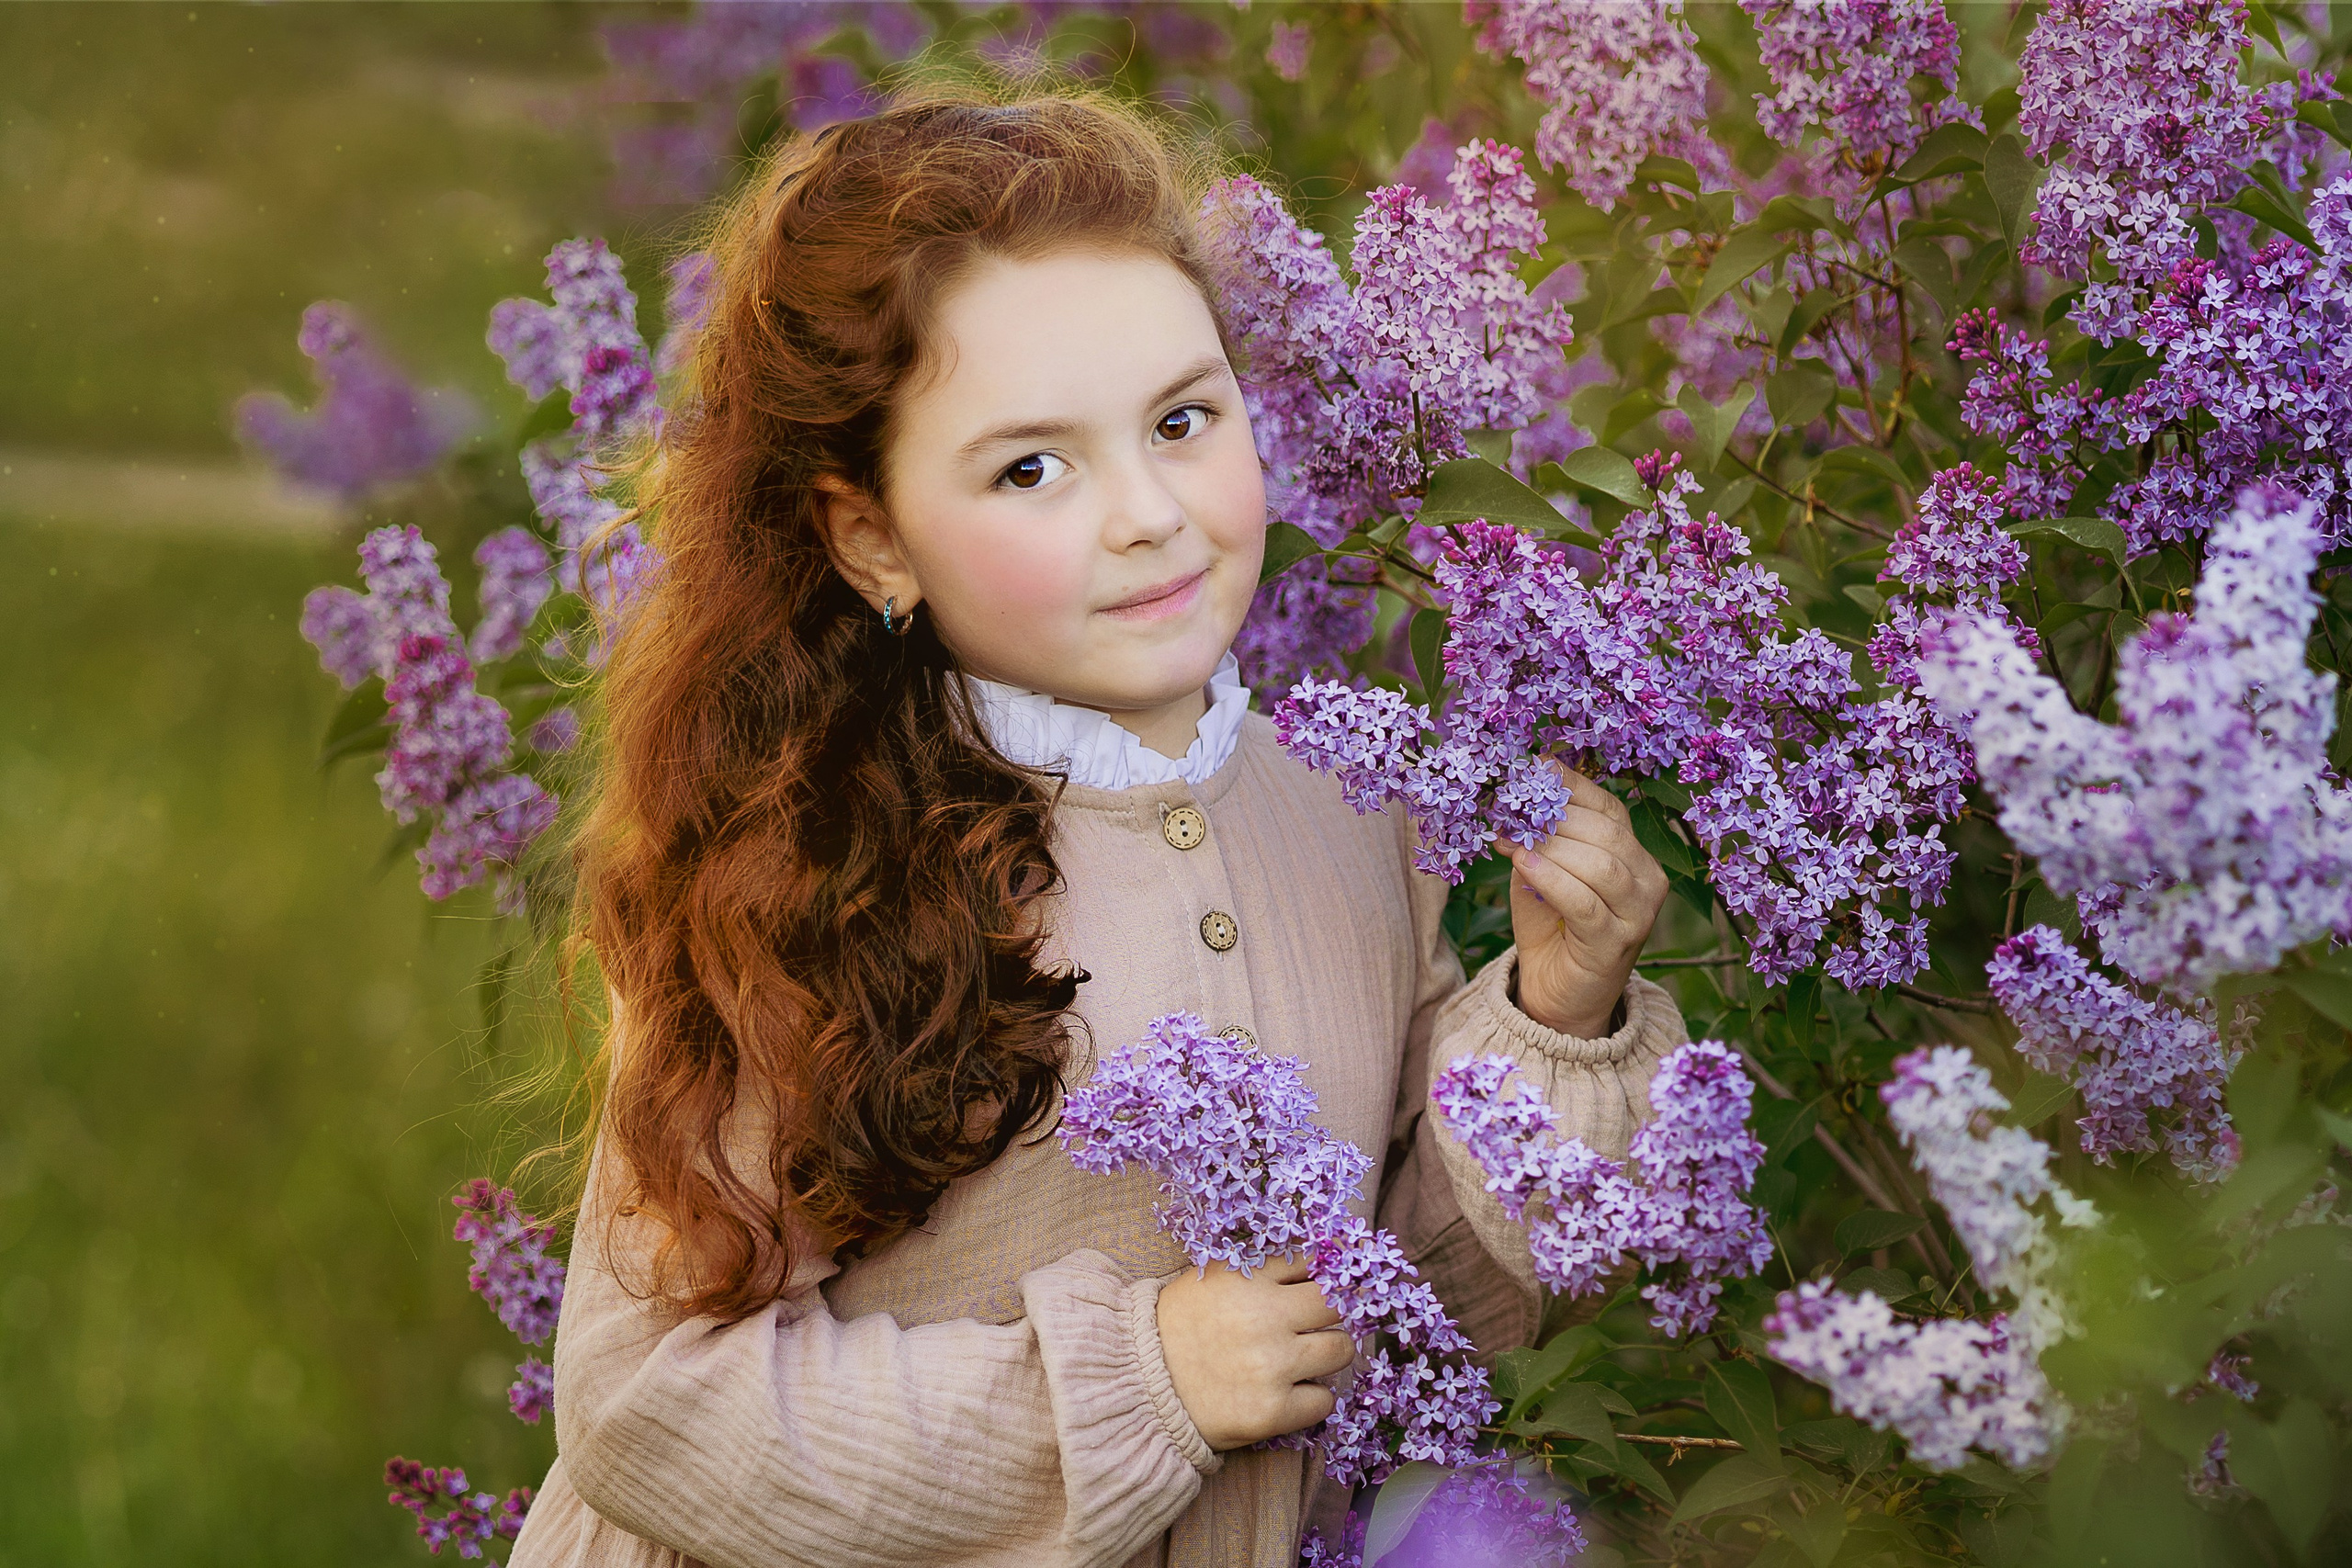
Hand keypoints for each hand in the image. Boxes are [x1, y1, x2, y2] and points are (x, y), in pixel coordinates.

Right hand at [1155, 1254, 1355, 1450]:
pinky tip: (1285, 1393)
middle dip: (1330, 1313)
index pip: (1313, 1263)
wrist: (1139, 1385)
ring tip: (1299, 1360)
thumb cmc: (1179, 1326)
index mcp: (1247, 1279)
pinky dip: (1310, 1398)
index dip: (1326, 1273)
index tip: (1327, 1284)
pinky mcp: (1271, 1412)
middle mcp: (1264, 1319)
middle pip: (1336, 1304)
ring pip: (1340, 1350)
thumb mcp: (1213, 1278)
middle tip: (1314, 1325)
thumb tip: (1324, 1255)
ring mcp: (1271, 1367)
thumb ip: (1261, 1267)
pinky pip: (1324, 1401)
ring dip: (1326, 1354)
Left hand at [1506, 764, 1668, 1038]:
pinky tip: (1523, 865)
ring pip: (1600, 863)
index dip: (1568, 787)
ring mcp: (1639, 912)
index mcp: (1633, 853)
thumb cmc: (1550, 927)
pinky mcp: (1618, 942)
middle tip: (1509, 811)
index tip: (1526, 772)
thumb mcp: (1541, 872)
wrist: (1558, 996)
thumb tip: (1516, 794)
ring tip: (1511, 840)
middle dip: (1553, 817)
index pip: (1608, 806)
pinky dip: (1551, 879)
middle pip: (1605, 831)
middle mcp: (1647, 878)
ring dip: (1550, 847)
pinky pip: (1585, 902)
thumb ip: (1537, 838)